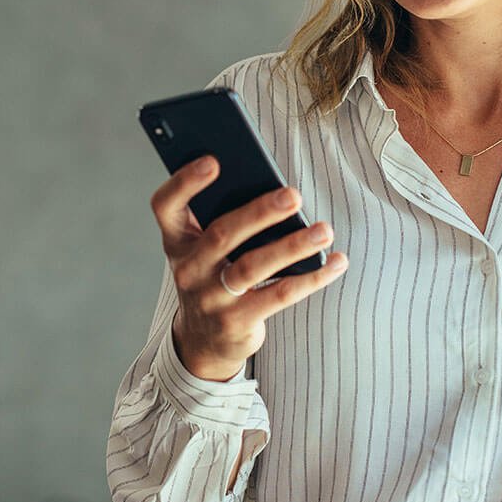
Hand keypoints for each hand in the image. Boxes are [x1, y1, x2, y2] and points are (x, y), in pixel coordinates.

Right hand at [151, 156, 351, 381]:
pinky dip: (311, 278)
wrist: (203, 340)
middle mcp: (188, 268)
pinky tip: (336, 262)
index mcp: (178, 240)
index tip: (213, 161)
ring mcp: (210, 298)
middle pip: (222, 234)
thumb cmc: (214, 276)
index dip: (184, 182)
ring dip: (292, 246)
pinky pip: (279, 295)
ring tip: (324, 230)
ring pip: (253, 267)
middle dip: (260, 212)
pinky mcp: (237, 322)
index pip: (166, 205)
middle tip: (294, 195)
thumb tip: (278, 193)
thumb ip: (225, 219)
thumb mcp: (205, 249)